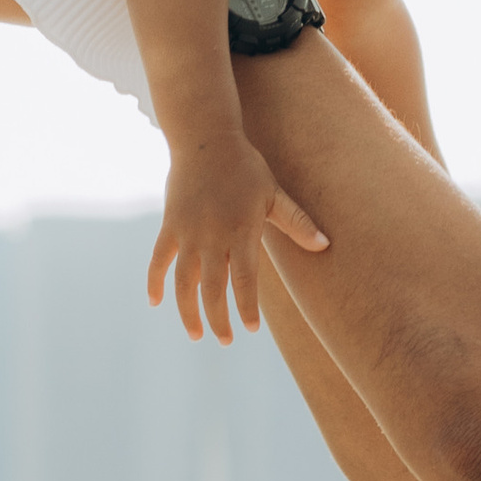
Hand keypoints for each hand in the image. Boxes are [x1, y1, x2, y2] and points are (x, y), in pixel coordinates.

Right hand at [153, 129, 313, 342]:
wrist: (205, 139)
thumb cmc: (246, 167)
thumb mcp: (274, 193)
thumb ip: (297, 222)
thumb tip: (326, 244)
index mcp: (240, 231)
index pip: (245, 279)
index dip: (247, 307)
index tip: (251, 329)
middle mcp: (212, 237)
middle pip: (212, 289)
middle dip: (218, 318)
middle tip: (225, 341)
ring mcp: (187, 233)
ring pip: (184, 282)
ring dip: (187, 312)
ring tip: (196, 335)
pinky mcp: (169, 227)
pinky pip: (158, 260)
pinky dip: (154, 282)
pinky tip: (155, 303)